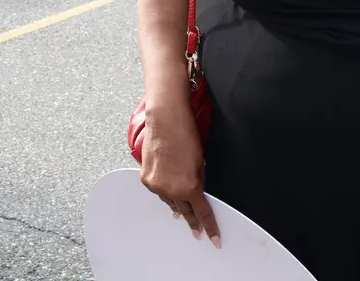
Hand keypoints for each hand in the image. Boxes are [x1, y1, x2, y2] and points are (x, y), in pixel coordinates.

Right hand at [140, 103, 219, 246]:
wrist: (165, 120)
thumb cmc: (185, 134)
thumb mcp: (201, 160)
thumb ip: (200, 179)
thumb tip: (199, 190)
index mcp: (189, 186)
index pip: (202, 212)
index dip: (210, 226)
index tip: (214, 238)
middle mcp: (171, 189)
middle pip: (184, 211)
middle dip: (192, 220)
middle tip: (198, 231)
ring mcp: (156, 185)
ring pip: (170, 201)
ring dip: (177, 201)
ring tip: (183, 204)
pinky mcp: (146, 179)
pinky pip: (158, 190)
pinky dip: (165, 189)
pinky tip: (168, 183)